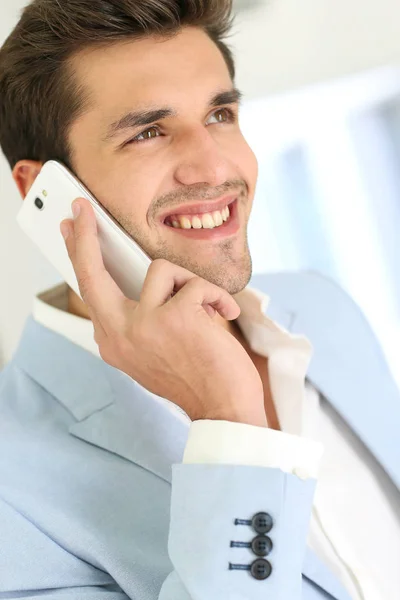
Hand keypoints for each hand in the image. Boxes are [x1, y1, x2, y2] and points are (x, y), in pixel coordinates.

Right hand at [60, 198, 266, 427]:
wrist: (225, 409)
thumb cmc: (197, 378)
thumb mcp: (153, 350)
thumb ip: (139, 318)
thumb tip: (144, 279)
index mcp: (113, 342)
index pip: (89, 292)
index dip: (79, 257)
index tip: (70, 230)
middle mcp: (119, 335)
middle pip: (92, 273)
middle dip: (84, 237)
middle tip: (81, 210)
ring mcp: (144, 325)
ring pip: (161, 269)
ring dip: (191, 285)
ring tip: (207, 311)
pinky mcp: (174, 317)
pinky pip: (197, 283)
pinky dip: (217, 297)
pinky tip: (225, 316)